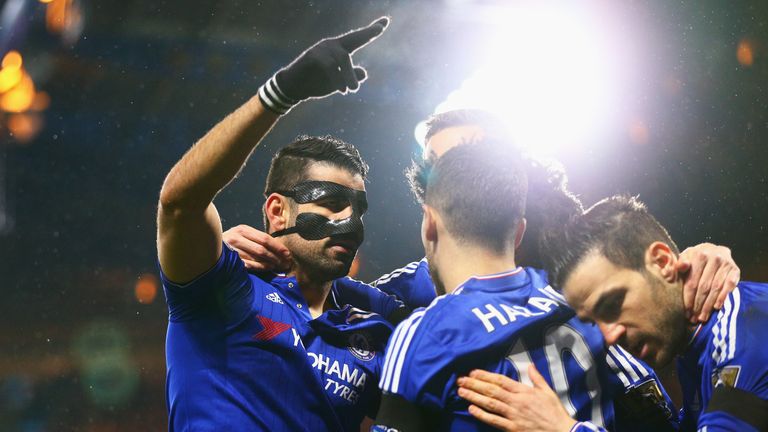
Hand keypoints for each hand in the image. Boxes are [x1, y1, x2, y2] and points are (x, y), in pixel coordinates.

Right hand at [222, 225, 290, 271]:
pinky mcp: (230, 261)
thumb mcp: (243, 236)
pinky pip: (249, 266)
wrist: (208, 248)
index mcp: (243, 230)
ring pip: (257, 258)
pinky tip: (268, 269)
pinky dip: (260, 268)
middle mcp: (237, 238)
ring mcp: (232, 250)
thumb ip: (257, 239)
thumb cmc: (231, 243)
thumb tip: (279, 249)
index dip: (278, 247)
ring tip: (280, 266)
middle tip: (286, 263)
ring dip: (270, 263)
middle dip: (277, 257)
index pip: (265, 238)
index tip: (288, 253)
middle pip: (262, 249)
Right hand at [259, 17, 389, 112]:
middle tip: (379, 31)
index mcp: (340, 49)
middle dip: (367, 34)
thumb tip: (364, 72)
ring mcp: (322, 48)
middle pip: (354, 39)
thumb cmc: (317, 83)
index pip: (358, 38)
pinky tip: (341, 89)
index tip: (386, 22)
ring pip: (343, 57)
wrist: (295, 88)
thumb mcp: (339, 83)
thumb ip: (351, 77)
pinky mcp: (313, 55)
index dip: (371, 31)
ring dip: (348, 76)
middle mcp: (332, 45)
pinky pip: (330, 66)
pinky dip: (337, 78)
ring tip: (352, 90)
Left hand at [457, 365, 575, 431]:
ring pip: (490, 404)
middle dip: (474, 384)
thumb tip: (530, 365)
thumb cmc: (555, 412)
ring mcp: (514, 415)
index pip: (500, 380)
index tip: (473, 372)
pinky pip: (494, 420)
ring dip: (474, 397)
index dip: (485, 376)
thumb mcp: (548, 392)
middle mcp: (516, 402)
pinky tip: (471, 409)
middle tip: (460, 380)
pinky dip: (482, 415)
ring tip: (461, 391)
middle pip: (491, 390)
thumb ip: (537, 378)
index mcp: (524, 391)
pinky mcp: (513, 428)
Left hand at [677, 243, 739, 322]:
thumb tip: (677, 268)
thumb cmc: (694, 258)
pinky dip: (723, 297)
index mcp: (698, 255)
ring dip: (709, 305)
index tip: (685, 311)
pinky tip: (716, 307)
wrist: (714, 250)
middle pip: (704, 287)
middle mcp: (714, 258)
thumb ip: (679, 265)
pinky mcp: (735, 270)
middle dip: (698, 305)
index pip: (692, 282)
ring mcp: (726, 264)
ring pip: (716, 289)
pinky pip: (729, 286)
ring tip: (702, 317)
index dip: (688, 298)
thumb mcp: (684, 258)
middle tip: (693, 318)